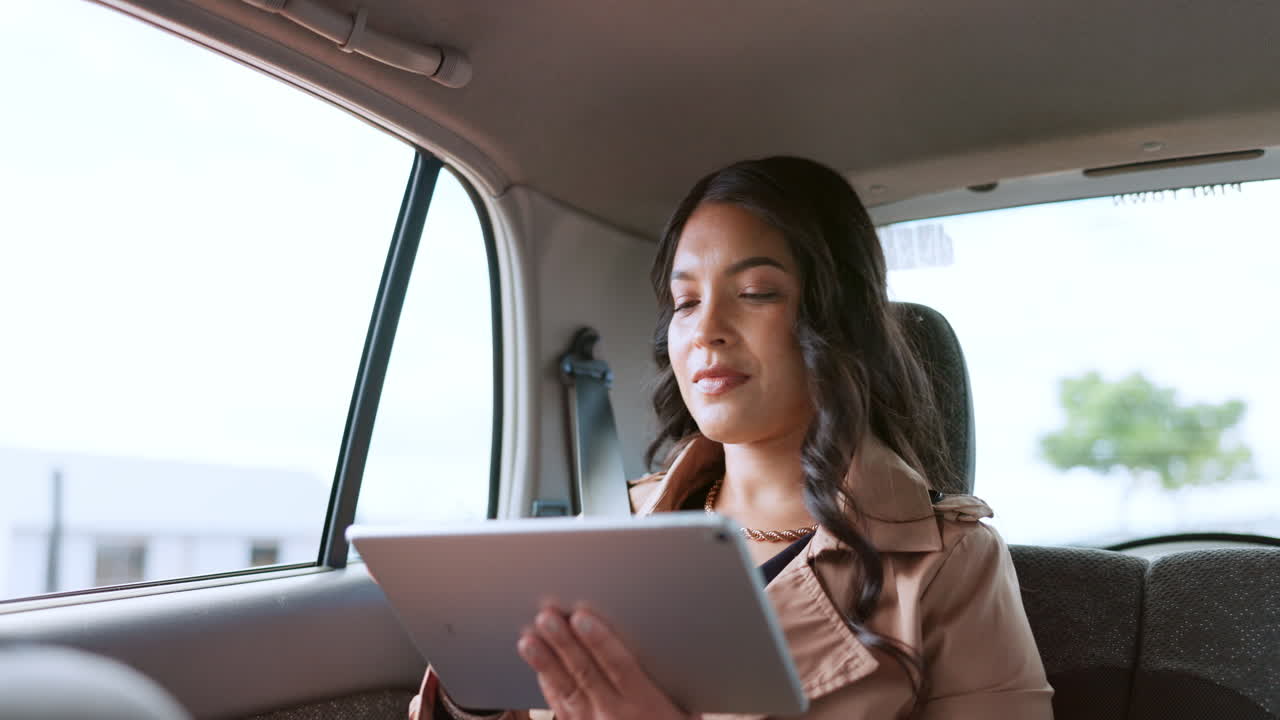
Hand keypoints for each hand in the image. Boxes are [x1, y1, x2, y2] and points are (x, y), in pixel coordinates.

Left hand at [517, 606, 696, 719]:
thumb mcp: (684, 709)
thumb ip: (666, 681)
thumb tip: (659, 641)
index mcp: (647, 706)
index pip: (620, 666)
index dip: (600, 641)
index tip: (582, 618)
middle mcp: (615, 717)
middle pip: (586, 674)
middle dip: (564, 644)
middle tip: (547, 618)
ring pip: (566, 692)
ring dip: (546, 664)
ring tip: (528, 641)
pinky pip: (560, 710)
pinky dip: (548, 687)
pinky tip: (539, 669)